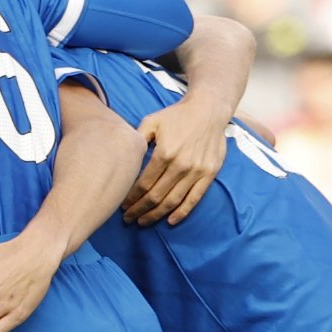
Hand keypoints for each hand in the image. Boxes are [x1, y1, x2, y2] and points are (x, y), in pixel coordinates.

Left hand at [126, 87, 231, 225]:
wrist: (208, 110)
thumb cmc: (176, 116)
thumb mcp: (152, 121)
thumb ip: (137, 139)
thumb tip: (123, 156)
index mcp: (164, 153)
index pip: (144, 183)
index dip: (131, 198)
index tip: (122, 205)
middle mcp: (181, 165)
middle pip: (156, 196)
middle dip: (139, 210)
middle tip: (128, 218)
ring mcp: (197, 172)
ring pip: (173, 201)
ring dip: (156, 215)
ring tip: (143, 221)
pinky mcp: (209, 174)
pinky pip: (194, 199)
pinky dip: (182, 213)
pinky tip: (170, 221)